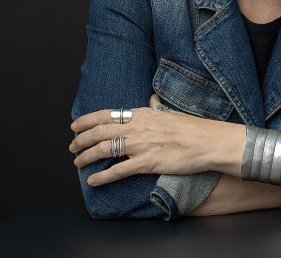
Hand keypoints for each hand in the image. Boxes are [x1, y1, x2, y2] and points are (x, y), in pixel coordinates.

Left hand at [69, 94, 229, 186]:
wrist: (208, 142)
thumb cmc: (192, 128)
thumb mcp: (170, 112)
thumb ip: (156, 107)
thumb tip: (151, 100)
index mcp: (141, 113)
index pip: (106, 114)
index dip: (86, 120)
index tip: (74, 126)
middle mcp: (136, 127)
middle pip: (99, 132)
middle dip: (81, 139)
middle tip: (72, 146)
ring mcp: (140, 145)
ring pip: (103, 150)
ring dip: (86, 157)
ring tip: (77, 163)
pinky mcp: (146, 163)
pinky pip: (118, 170)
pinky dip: (102, 176)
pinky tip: (92, 180)